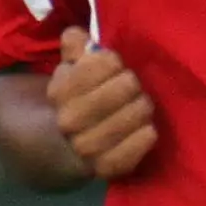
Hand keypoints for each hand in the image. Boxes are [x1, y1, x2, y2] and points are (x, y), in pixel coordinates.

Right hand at [48, 28, 157, 181]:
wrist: (65, 145)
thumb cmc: (77, 96)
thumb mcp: (70, 67)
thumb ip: (75, 45)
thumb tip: (76, 36)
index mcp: (60, 91)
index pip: (107, 62)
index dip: (114, 61)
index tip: (113, 67)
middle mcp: (70, 121)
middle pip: (127, 86)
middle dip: (132, 83)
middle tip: (131, 87)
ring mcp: (86, 147)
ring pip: (137, 114)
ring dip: (142, 107)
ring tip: (138, 106)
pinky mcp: (105, 168)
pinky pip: (138, 146)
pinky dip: (145, 135)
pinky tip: (145, 128)